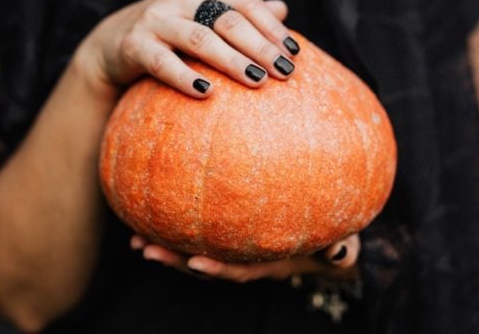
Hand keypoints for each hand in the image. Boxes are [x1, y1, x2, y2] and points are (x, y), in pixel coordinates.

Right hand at [76, 0, 298, 96]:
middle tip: (285, 72)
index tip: (293, 52)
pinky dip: (185, 77)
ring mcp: (156, 19)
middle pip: (228, 20)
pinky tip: (207, 93)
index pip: (245, 2)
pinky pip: (163, 62)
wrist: (112, 43)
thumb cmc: (172, 32)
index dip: (271, 26)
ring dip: (231, 60)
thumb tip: (283, 9)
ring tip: (258, 81)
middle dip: (260, 47)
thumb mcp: (204, 17)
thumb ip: (240, 13)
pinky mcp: (135, 44)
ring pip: (200, 38)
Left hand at [130, 234, 360, 282]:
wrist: (327, 246)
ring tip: (134, 239)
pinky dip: (174, 226)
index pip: (239, 269)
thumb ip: (341, 248)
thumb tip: (339, 251)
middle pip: (206, 265)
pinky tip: (151, 208)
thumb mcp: (343, 244)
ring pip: (194, 253)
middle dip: (174, 260)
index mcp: (268, 264)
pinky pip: (198, 233)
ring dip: (165, 248)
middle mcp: (245, 261)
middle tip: (144, 249)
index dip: (217, 268)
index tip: (194, 262)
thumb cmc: (335, 241)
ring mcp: (234, 250)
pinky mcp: (227, 237)